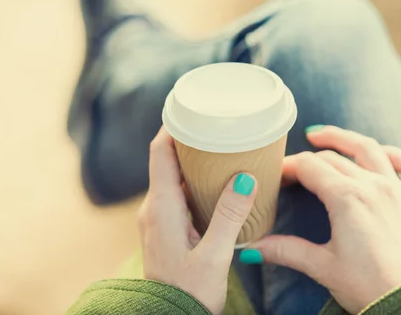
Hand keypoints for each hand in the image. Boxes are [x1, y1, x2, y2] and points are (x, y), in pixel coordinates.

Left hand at [139, 127, 257, 314]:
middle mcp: (154, 209)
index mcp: (161, 208)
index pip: (160, 153)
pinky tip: (216, 182)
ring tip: (221, 147)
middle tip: (217, 125)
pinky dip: (194, 181)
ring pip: (172, 177)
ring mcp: (158, 219)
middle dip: (189, 140)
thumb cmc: (189, 293)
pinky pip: (176, 194)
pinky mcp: (165, 229)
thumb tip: (246, 176)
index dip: (172, 127)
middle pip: (167, 160)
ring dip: (193, 161)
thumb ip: (230, 215)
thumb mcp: (215, 255)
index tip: (191, 107)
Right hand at [249, 126, 400, 313]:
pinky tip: (378, 152)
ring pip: (369, 149)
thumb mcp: (323, 267)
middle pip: (333, 158)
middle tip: (290, 169)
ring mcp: (398, 190)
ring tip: (320, 134)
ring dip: (343, 138)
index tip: (274, 174)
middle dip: (307, 159)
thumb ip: (286, 251)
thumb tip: (251, 249)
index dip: (288, 167)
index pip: (309, 168)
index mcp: (347, 199)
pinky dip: (392, 152)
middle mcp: (373, 186)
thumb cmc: (371, 288)